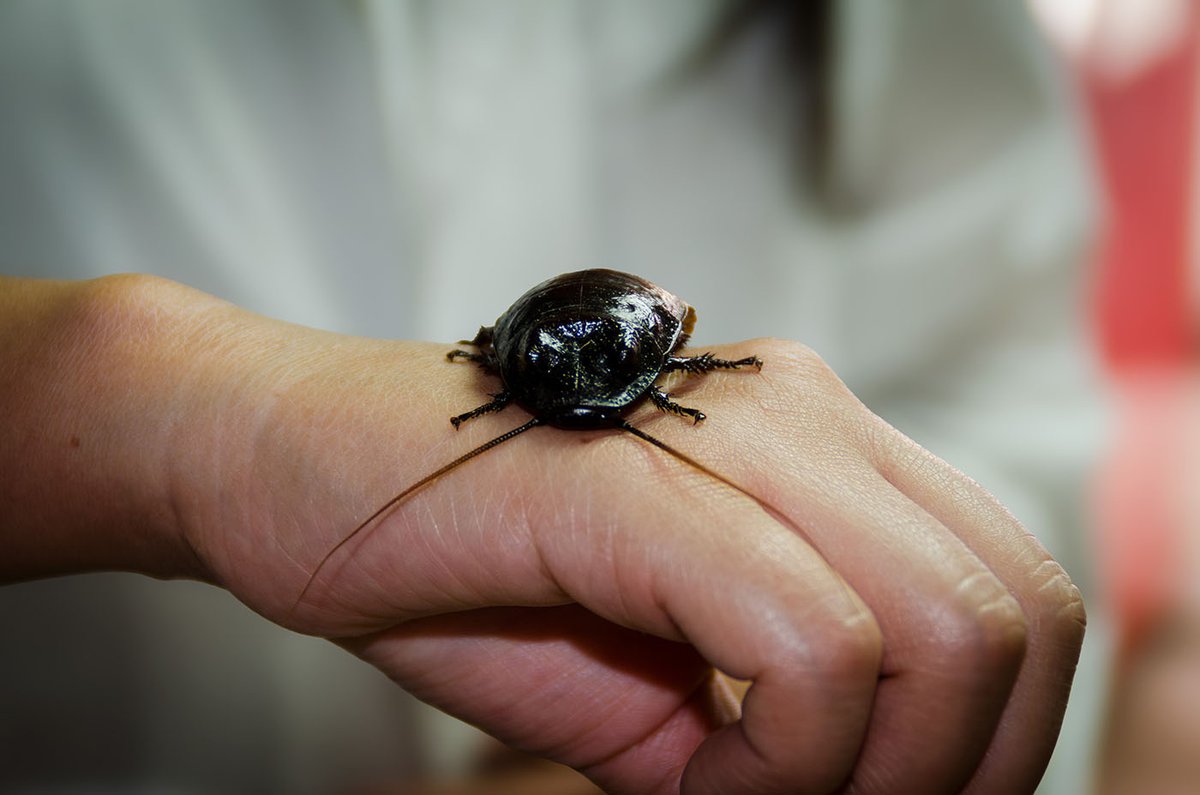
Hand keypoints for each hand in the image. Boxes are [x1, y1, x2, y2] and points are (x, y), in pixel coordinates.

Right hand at [2, 276, 1086, 793]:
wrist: (295, 472)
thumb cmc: (466, 563)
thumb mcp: (665, 664)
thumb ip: (788, 711)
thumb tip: (879, 792)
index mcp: (821, 440)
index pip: (1014, 586)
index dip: (995, 737)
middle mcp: (797, 412)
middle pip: (1012, 611)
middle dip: (956, 769)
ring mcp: (723, 432)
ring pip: (941, 626)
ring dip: (873, 772)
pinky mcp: (632, 484)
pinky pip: (804, 644)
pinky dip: (782, 762)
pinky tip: (691, 783)